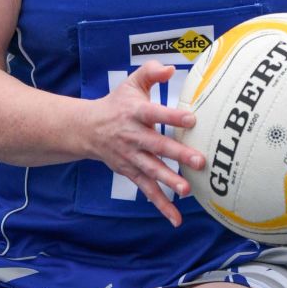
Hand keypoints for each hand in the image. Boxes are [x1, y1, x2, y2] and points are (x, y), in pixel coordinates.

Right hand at [84, 62, 203, 227]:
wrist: (87, 130)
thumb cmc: (118, 104)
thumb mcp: (131, 83)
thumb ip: (151, 73)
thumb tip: (170, 69)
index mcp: (135, 113)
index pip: (155, 114)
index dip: (172, 117)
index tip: (192, 119)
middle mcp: (133, 136)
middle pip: (157, 146)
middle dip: (178, 154)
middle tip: (199, 161)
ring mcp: (131, 157)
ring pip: (152, 170)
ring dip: (169, 181)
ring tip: (187, 190)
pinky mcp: (131, 172)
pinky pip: (147, 190)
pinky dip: (161, 205)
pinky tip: (175, 218)